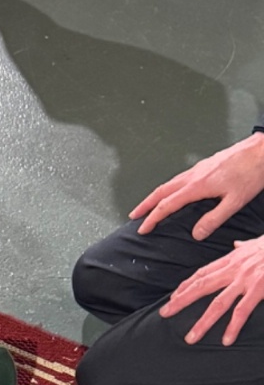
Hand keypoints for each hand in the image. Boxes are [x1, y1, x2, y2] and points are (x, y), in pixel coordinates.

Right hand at [130, 133, 263, 239]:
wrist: (261, 151)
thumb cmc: (251, 173)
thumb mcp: (235, 202)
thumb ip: (214, 218)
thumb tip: (196, 233)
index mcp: (197, 186)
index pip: (167, 205)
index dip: (153, 218)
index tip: (143, 228)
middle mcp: (193, 175)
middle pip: (161, 191)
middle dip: (145, 205)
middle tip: (134, 215)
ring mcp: (198, 168)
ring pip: (169, 183)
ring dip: (156, 195)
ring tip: (149, 205)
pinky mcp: (204, 165)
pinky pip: (180, 178)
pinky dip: (169, 188)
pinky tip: (174, 192)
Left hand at [160, 235, 263, 344]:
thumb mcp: (258, 243)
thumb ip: (245, 247)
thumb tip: (237, 244)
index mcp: (233, 259)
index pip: (202, 274)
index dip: (186, 286)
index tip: (173, 297)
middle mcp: (235, 270)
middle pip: (201, 286)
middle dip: (181, 301)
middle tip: (165, 314)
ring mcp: (246, 280)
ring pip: (218, 304)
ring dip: (202, 322)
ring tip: (190, 338)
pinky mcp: (260, 289)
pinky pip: (242, 311)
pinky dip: (233, 326)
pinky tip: (225, 340)